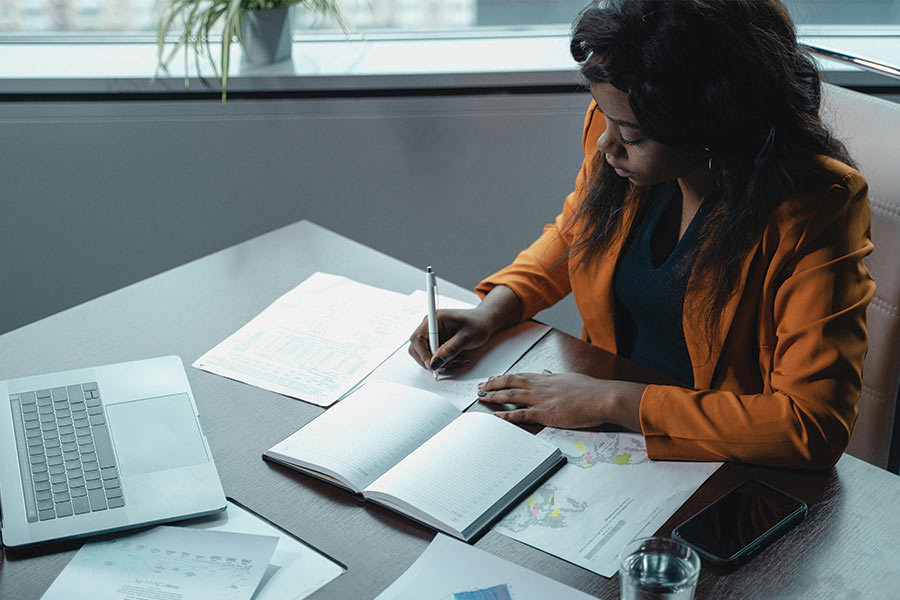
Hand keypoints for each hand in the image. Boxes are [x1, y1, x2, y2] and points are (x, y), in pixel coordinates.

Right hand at [408, 308, 493, 370]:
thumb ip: (450, 349)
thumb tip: (436, 362)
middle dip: (429, 360)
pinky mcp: (436, 341)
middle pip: (417, 348)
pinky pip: (432, 355)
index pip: (418, 338)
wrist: (484, 322)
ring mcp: (432, 334)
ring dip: (437, 362)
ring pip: (424, 354)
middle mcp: (430, 326)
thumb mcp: (466, 337)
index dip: (422, 353)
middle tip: (444, 365)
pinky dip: (441, 360)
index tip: (432, 365)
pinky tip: (453, 358)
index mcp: (434, 319)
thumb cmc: (477, 324)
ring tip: (454, 360)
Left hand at [477, 372, 644, 430]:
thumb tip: (546, 372)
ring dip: (495, 397)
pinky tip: (496, 416)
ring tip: (482, 398)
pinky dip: (507, 415)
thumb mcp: (569, 378)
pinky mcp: (546, 413)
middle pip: (510, 382)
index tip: (492, 380)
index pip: (519, 376)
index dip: (503, 378)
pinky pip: (521, 415)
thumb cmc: (590, 390)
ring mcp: (541, 399)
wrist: (602, 397)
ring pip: (512, 396)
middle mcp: (540, 386)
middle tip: (480, 388)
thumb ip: (555, 376)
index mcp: (546, 378)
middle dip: (493, 385)